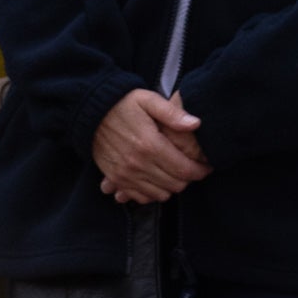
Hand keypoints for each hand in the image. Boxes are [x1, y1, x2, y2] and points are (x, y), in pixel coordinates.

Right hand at [92, 87, 207, 206]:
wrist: (90, 113)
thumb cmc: (123, 104)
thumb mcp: (149, 100)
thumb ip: (173, 113)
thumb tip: (196, 123)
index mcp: (150, 145)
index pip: (185, 170)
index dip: (200, 171)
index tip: (206, 167)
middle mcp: (137, 164)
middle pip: (175, 184)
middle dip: (189, 179)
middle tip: (192, 169)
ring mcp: (124, 174)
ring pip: (160, 194)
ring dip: (172, 187)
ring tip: (176, 174)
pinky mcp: (115, 178)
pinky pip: (140, 197)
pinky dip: (152, 193)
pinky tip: (157, 180)